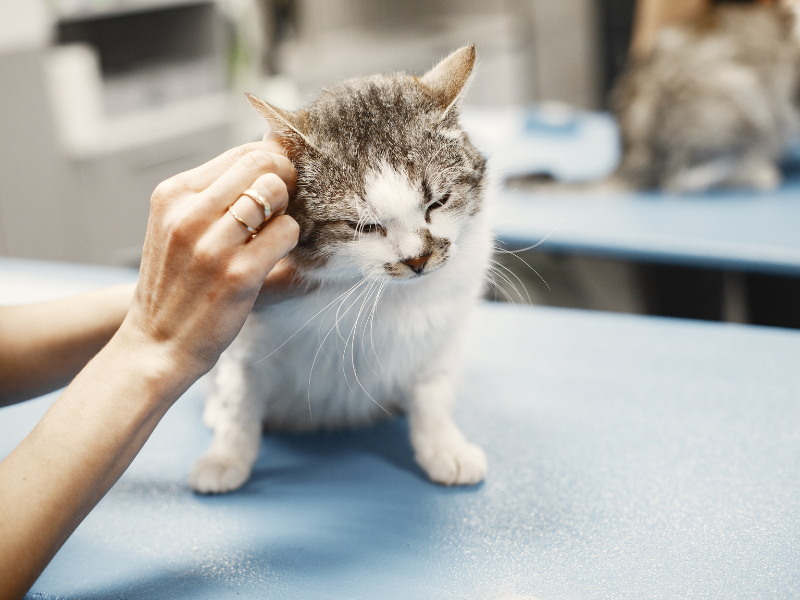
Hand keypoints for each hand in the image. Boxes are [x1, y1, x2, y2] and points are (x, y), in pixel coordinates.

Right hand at [118, 141, 298, 377]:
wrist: (157, 344)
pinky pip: (286, 232)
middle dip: (285, 179)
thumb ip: (212, 195)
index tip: (279, 182)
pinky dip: (290, 240)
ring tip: (273, 234)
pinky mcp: (238, 274)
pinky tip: (275, 256)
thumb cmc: (176, 284)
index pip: (240, 154)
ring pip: (276, 193)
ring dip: (286, 211)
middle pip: (262, 165)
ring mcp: (213, 244)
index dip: (271, 163)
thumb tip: (269, 159)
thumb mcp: (176, 227)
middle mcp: (188, 214)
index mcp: (172, 195)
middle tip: (284, 206)